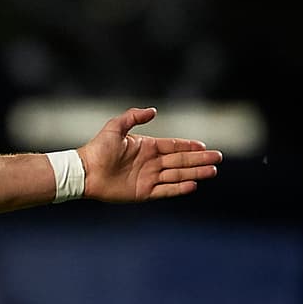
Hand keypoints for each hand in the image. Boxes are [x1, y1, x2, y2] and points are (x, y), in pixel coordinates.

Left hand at [79, 107, 222, 202]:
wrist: (84, 172)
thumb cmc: (97, 148)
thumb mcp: (115, 127)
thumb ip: (134, 117)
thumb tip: (154, 111)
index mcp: (147, 147)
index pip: (173, 146)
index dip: (189, 146)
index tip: (204, 146)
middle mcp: (150, 163)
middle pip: (181, 160)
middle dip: (199, 159)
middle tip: (218, 158)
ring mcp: (148, 178)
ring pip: (177, 175)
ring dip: (195, 173)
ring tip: (212, 172)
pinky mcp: (142, 193)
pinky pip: (165, 190)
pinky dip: (179, 188)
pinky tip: (193, 185)